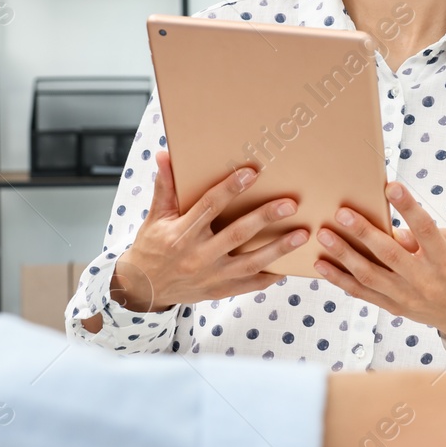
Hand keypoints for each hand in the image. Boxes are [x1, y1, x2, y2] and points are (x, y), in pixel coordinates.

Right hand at [99, 151, 307, 316]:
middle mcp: (198, 256)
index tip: (252, 172)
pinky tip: (289, 265)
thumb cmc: (152, 247)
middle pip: (237, 234)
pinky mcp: (219, 291)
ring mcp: (211, 276)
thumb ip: (165, 187)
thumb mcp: (155, 217)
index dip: (230, 188)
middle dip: (265, 218)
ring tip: (302, 234)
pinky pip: (250, 285)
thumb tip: (165, 155)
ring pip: (251, 262)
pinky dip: (270, 276)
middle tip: (290, 204)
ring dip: (279, 248)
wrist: (143, 289)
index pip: (209, 206)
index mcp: (181, 233)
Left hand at [314, 181, 445, 355]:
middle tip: (341, 213)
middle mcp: (425, 280)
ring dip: (344, 254)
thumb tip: (390, 227)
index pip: (425, 229)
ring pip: (370, 275)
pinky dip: (340, 279)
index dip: (408, 207)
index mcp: (444, 259)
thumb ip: (423, 236)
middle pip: (389, 254)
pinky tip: (322, 265)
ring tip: (324, 236)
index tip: (391, 187)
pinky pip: (363, 293)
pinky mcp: (394, 308)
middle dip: (363, 232)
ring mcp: (407, 296)